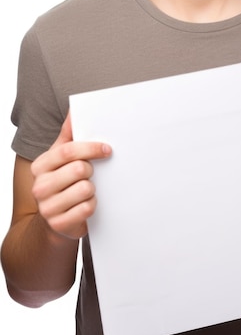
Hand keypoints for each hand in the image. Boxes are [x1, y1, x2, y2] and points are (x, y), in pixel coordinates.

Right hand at [31, 113, 111, 239]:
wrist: (54, 220)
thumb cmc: (62, 182)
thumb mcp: (61, 158)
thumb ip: (68, 135)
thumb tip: (74, 111)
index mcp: (40, 166)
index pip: (68, 151)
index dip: (91, 148)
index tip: (107, 149)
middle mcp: (39, 186)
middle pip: (79, 169)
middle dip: (91, 170)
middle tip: (91, 174)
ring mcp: (47, 207)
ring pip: (86, 189)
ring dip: (92, 189)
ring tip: (86, 190)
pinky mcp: (59, 224)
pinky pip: (87, 208)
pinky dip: (92, 205)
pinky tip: (86, 204)